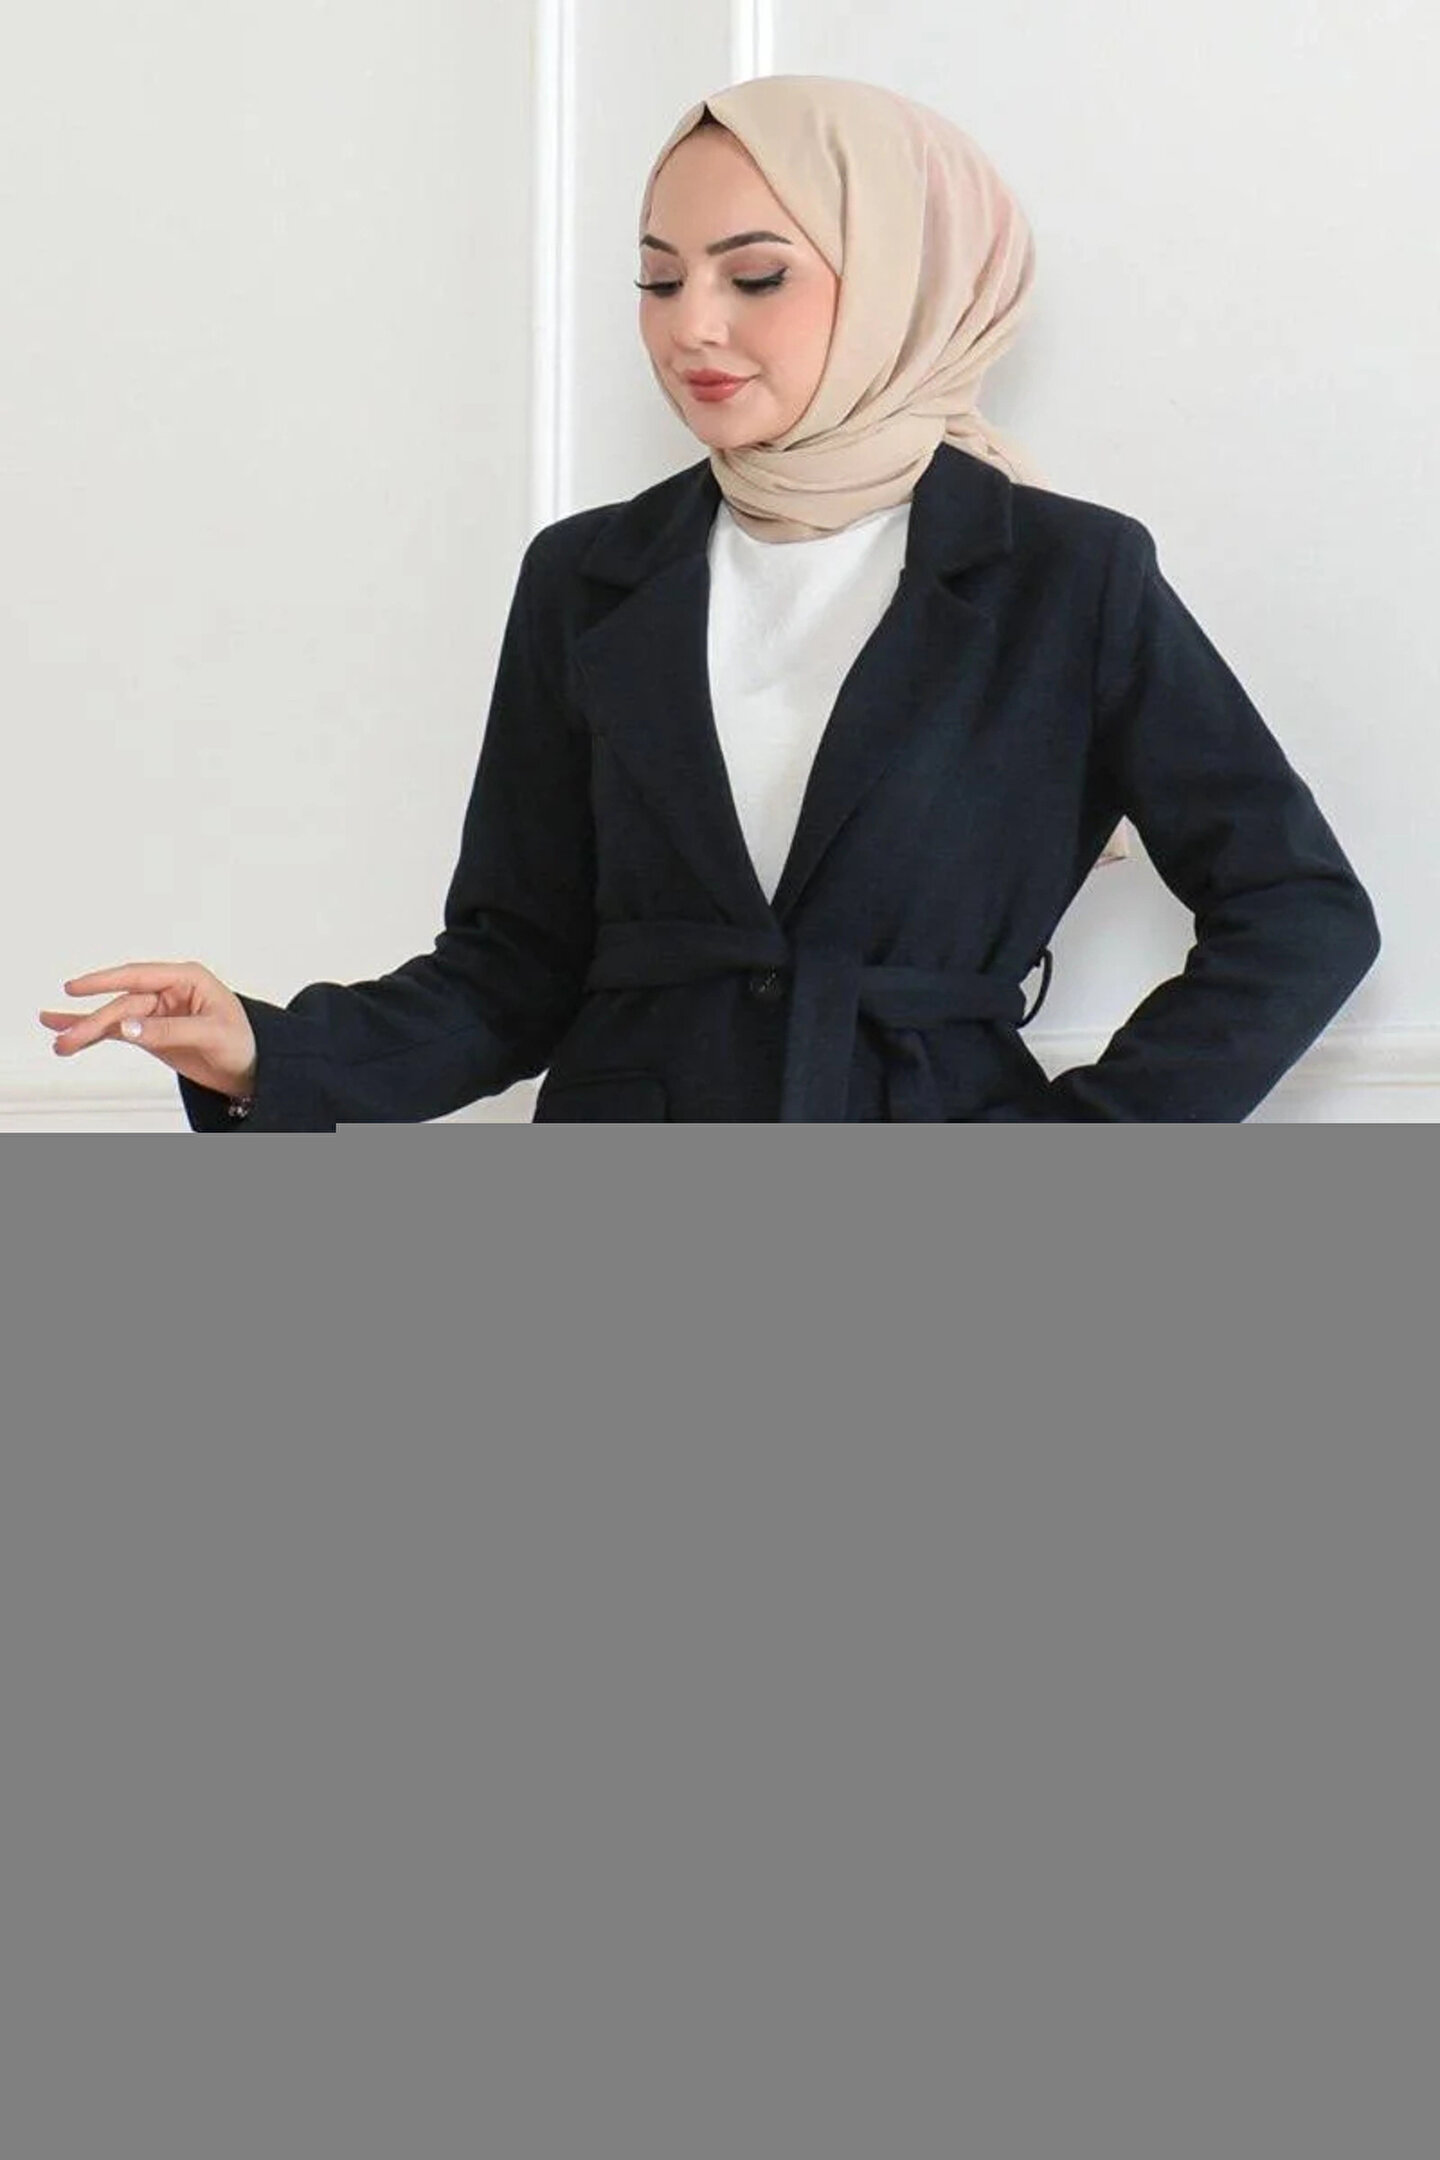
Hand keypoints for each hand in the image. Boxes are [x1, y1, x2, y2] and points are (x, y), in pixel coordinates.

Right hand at [39, 961, 259, 1100]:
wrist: (253, 1068)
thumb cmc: (244, 1042)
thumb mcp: (211, 1034)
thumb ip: (169, 1030)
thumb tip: (128, 1028)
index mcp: (187, 979)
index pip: (138, 976)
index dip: (104, 981)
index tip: (74, 988)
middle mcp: (168, 992)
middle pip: (122, 1005)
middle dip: (93, 1022)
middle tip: (67, 1040)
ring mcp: (156, 1013)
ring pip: (114, 1019)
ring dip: (85, 1030)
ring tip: (59, 1042)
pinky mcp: (150, 1033)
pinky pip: (116, 1032)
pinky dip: (93, 1035)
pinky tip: (67, 1033)